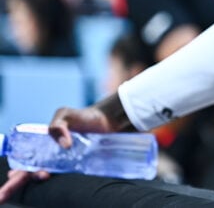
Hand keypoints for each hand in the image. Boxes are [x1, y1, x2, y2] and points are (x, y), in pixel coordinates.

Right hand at [0, 99, 123, 201]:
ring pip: (47, 177)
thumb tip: (64, 145)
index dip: (16, 174)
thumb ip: (58, 126)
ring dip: (39, 178)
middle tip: (5, 194)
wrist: (108, 120)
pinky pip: (68, 178)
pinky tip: (54, 176)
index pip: (25, 165)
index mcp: (43, 149)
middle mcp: (52, 160)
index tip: (11, 176)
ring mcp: (66, 165)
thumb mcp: (65, 115)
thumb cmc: (83, 117)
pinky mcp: (80, 167)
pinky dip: (61, 182)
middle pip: (30, 175)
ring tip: (42, 174)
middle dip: (15, 185)